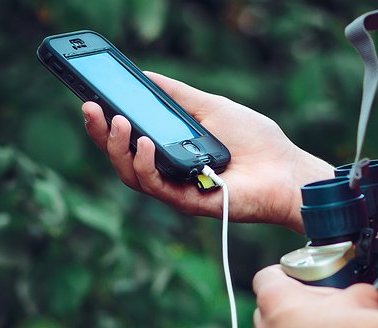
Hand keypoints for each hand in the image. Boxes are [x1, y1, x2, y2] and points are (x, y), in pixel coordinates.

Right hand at [82, 72, 332, 230]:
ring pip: (132, 175)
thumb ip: (178, 96)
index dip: (106, 122)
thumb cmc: (256, 141)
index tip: (91, 99)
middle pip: (122, 158)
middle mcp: (169, 171)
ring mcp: (177, 188)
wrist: (287, 170)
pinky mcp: (188, 201)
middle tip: (90, 108)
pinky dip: (145, 165)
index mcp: (171, 149)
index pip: (129, 138)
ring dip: (119, 148)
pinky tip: (145, 143)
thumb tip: (146, 76)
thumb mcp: (212, 107)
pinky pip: (156, 186)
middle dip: (101, 133)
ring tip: (118, 122)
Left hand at [251, 265, 377, 327]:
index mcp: (276, 299)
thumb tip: (363, 296)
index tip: (291, 279)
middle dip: (284, 316)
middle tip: (311, 317)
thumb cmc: (355, 323)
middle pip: (265, 316)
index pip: (265, 279)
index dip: (279, 277)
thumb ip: (348, 292)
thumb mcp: (357, 293)